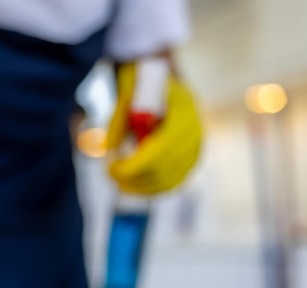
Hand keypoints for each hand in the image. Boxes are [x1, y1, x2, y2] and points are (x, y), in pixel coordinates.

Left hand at [106, 63, 202, 195]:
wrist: (162, 80)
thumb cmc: (142, 83)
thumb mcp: (127, 91)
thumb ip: (118, 119)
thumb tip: (109, 149)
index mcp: (184, 108)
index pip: (162, 149)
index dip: (135, 165)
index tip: (111, 168)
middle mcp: (196, 129)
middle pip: (165, 168)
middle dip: (134, 177)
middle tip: (110, 175)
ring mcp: (197, 146)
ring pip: (169, 180)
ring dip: (140, 186)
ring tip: (118, 182)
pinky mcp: (192, 158)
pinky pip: (174, 182)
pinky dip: (151, 188)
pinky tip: (132, 186)